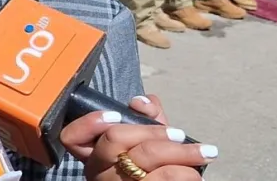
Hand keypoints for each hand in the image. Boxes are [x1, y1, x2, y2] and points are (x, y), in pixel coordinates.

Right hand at [60, 96, 215, 180]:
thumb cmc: (154, 169)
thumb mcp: (146, 141)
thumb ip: (145, 118)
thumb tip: (142, 102)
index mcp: (95, 157)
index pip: (72, 137)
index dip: (89, 122)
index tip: (115, 115)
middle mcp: (99, 175)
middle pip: (116, 138)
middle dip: (154, 131)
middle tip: (180, 134)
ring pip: (146, 160)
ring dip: (183, 155)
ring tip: (204, 154)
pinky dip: (187, 174)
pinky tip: (197, 174)